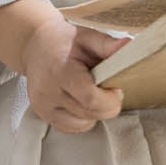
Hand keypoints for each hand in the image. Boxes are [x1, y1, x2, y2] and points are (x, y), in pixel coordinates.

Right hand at [20, 16, 131, 133]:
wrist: (35, 45)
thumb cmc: (63, 40)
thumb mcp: (87, 36)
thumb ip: (108, 45)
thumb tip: (130, 46)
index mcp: (60, 71)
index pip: (90, 98)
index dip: (110, 100)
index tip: (117, 90)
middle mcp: (48, 92)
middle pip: (89, 113)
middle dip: (107, 106)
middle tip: (109, 90)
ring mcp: (43, 106)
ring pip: (82, 124)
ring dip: (95, 113)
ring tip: (93, 93)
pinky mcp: (43, 115)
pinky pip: (71, 128)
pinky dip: (83, 119)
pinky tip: (82, 102)